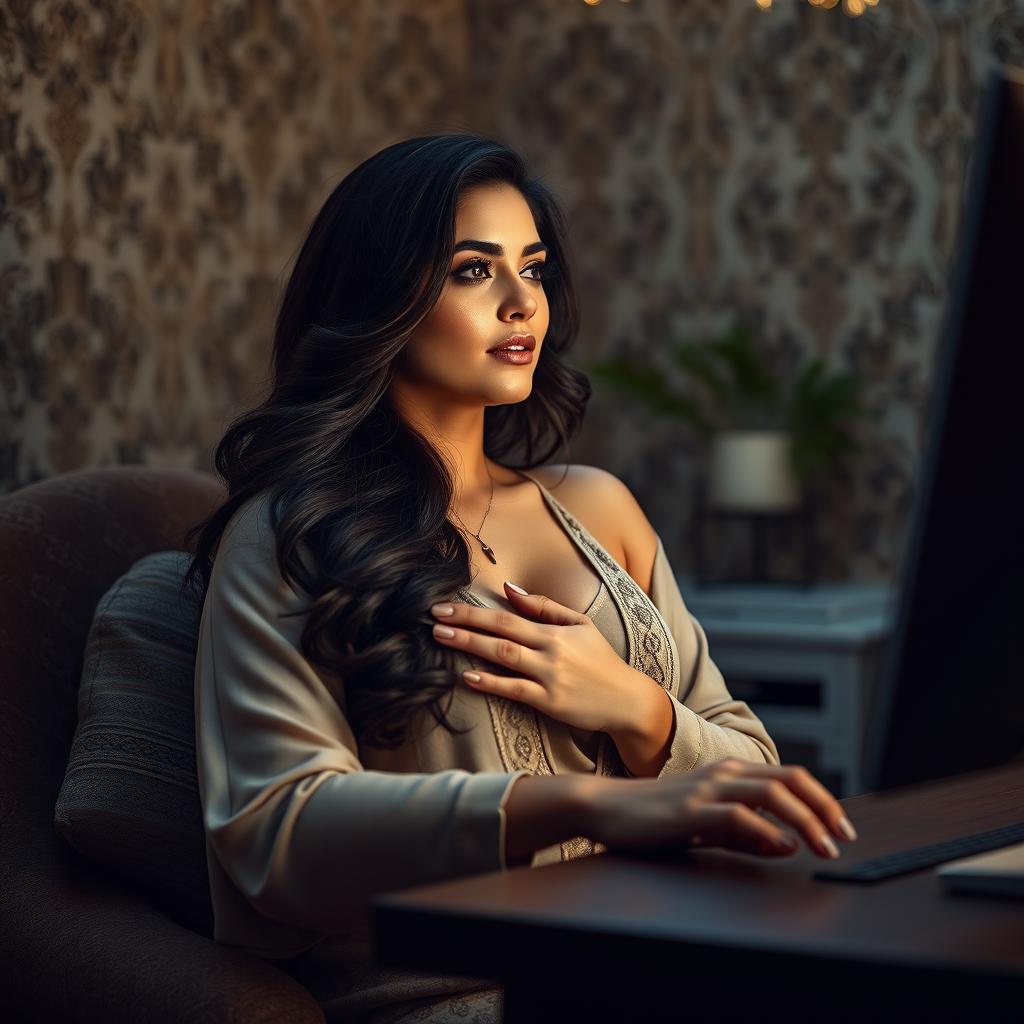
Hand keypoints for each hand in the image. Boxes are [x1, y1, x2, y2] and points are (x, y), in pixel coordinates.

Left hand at [429, 582, 659, 734]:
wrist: (627, 699)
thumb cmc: (601, 660)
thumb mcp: (579, 624)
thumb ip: (543, 606)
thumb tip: (508, 587)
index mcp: (555, 631)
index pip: (507, 616)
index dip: (473, 611)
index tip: (444, 606)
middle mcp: (550, 651)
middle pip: (500, 633)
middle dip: (465, 624)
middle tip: (433, 619)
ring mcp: (550, 677)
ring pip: (504, 657)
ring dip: (471, 646)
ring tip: (442, 639)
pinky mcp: (550, 703)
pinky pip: (515, 691)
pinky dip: (491, 683)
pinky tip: (468, 677)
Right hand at [579, 757, 858, 859]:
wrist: (607, 807)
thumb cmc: (655, 816)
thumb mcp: (708, 823)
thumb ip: (746, 833)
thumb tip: (787, 844)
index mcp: (730, 772)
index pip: (790, 777)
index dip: (822, 800)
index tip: (842, 828)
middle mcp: (724, 773)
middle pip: (790, 780)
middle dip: (825, 808)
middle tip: (845, 837)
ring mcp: (708, 789)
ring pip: (772, 794)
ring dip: (806, 820)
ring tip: (825, 846)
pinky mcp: (691, 810)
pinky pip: (738, 816)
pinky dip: (766, 830)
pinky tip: (782, 846)